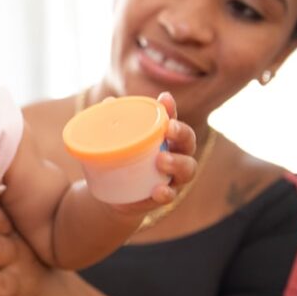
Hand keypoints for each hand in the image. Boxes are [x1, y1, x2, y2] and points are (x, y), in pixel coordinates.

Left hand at [113, 91, 197, 212]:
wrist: (116, 195)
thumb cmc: (122, 159)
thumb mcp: (117, 141)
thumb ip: (115, 123)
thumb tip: (108, 102)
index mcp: (166, 138)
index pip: (172, 119)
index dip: (171, 109)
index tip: (164, 98)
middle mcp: (176, 154)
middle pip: (188, 141)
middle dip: (181, 133)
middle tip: (169, 129)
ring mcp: (174, 177)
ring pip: (187, 169)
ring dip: (177, 162)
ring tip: (162, 159)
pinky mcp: (164, 196)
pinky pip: (170, 195)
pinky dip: (165, 193)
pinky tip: (159, 191)